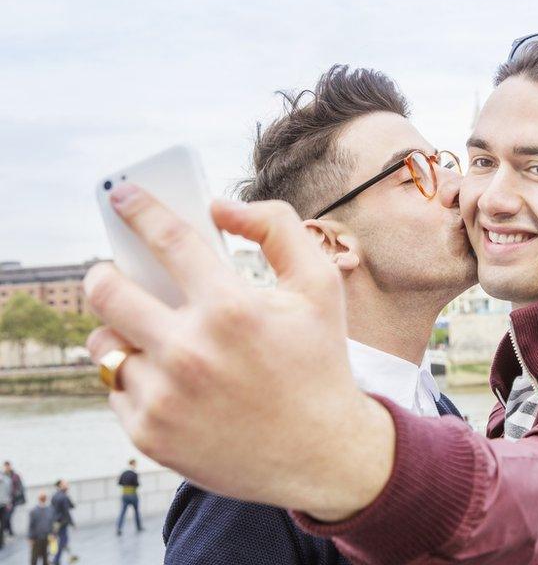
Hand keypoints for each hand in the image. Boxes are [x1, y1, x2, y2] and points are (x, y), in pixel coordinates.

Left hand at [84, 184, 393, 518]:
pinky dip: (135, 378)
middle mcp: (189, 353)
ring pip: (104, 345)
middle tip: (113, 275)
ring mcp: (164, 398)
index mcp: (232, 309)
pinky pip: (115, 389)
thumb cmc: (318, 363)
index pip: (167, 239)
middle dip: (104, 274)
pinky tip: (170, 381)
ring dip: (120, 332)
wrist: (321, 455)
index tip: (120, 195)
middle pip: (106, 291)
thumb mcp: (321, 288)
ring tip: (150, 336)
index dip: (139, 210)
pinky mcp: (149, 434)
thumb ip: (278, 229)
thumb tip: (219, 208)